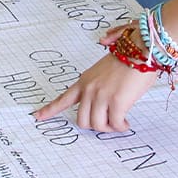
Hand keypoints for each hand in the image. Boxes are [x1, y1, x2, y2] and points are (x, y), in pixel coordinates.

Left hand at [33, 35, 159, 131]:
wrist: (140, 50)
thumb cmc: (128, 59)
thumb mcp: (103, 72)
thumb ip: (97, 87)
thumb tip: (101, 103)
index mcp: (84, 81)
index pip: (63, 99)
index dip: (49, 110)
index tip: (37, 116)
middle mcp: (89, 89)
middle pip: (82, 121)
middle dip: (95, 126)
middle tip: (108, 123)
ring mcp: (101, 96)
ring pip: (97, 125)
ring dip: (109, 128)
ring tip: (119, 122)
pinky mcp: (116, 102)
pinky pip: (115, 124)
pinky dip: (121, 127)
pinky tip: (126, 122)